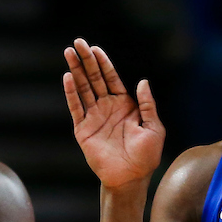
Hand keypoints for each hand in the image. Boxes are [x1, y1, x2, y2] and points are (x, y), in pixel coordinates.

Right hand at [63, 38, 164, 189]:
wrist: (130, 178)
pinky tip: (67, 77)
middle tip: (78, 43)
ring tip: (69, 53)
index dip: (103, 63)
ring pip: (83, 89)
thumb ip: (147, 104)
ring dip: (76, 71)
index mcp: (124, 105)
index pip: (111, 78)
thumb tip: (142, 81)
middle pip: (94, 78)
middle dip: (86, 60)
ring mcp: (94, 118)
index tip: (95, 48)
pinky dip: (71, 93)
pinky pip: (76, 108)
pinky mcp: (83, 130)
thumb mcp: (154, 127)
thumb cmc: (146, 156)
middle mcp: (107, 108)